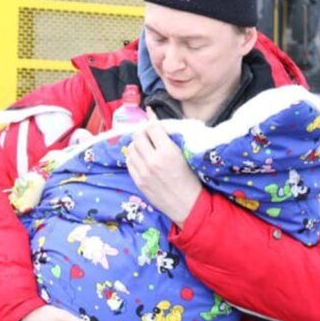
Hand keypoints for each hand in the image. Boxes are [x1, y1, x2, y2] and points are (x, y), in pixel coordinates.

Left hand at [126, 108, 201, 226]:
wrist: (188, 205)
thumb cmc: (190, 179)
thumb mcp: (184, 154)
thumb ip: (169, 135)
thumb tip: (152, 115)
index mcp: (168, 152)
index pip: (152, 127)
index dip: (152, 123)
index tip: (155, 125)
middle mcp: (153, 161)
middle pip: (138, 136)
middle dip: (143, 132)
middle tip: (149, 134)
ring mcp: (143, 172)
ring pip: (131, 148)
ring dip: (137, 143)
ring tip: (145, 146)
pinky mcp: (138, 181)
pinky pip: (128, 161)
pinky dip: (133, 156)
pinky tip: (141, 157)